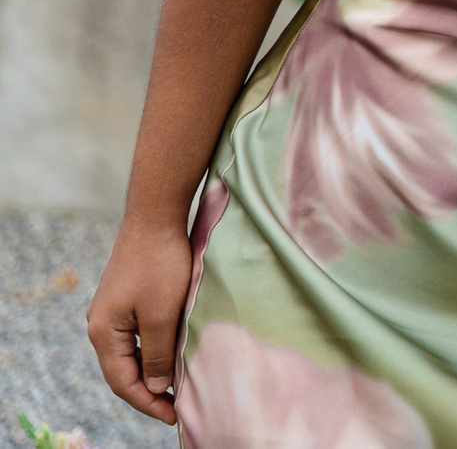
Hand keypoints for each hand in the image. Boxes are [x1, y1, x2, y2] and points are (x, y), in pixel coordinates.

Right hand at [87, 218, 193, 422]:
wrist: (156, 217)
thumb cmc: (160, 264)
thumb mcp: (163, 315)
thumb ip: (156, 354)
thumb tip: (153, 389)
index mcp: (103, 333)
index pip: (123, 382)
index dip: (148, 403)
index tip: (175, 416)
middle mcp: (101, 326)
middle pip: (124, 371)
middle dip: (150, 392)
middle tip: (179, 407)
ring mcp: (113, 312)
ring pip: (132, 353)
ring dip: (154, 371)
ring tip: (179, 387)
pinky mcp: (128, 299)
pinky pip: (138, 336)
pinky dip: (155, 351)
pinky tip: (174, 356)